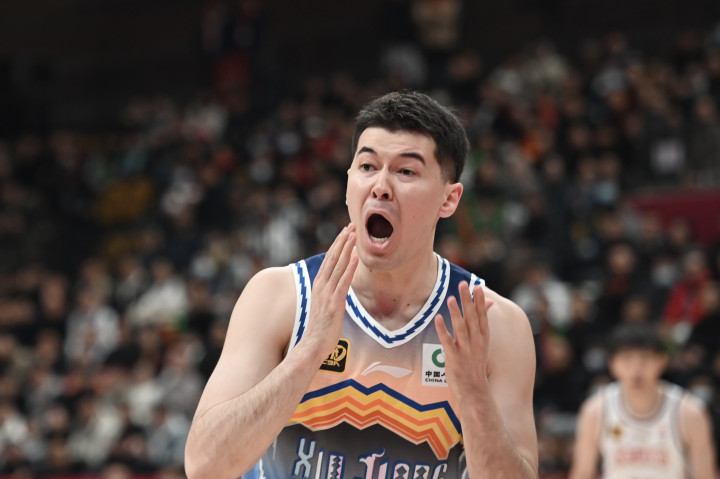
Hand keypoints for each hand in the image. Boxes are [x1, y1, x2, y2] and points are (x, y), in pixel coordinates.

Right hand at [303, 224, 357, 359]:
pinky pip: (343, 282)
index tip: (344, 232)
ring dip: (346, 249)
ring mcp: (327, 294)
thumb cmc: (320, 328)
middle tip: (350, 226)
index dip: (337, 244)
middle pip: (332, 258)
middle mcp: (321, 286)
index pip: (329, 260)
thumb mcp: (324, 305)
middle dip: (342, 241)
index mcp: (319, 285)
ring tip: (354, 235)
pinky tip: (355, 258)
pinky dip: (349, 269)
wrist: (312, 345)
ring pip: (338, 266)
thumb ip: (329, 293)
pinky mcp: (334, 303)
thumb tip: (338, 287)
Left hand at [434, 282, 493, 398]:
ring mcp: (465, 350)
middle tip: (464, 284)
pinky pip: (447, 341)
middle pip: (472, 318)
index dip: (480, 301)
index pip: (483, 316)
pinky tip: (438, 318)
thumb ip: (481, 325)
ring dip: (455, 313)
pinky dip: (443, 329)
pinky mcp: (453, 358)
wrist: (474, 391)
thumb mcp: (482, 344)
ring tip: (450, 298)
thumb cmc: (476, 365)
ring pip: (460, 328)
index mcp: (483, 338)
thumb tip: (488, 305)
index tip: (478, 287)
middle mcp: (476, 342)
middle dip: (467, 300)